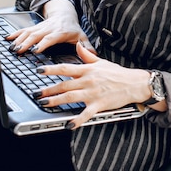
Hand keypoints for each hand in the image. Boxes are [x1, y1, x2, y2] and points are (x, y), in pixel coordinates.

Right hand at [6, 0, 95, 53]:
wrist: (65, 13)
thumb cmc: (72, 27)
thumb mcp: (81, 35)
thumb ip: (86, 46)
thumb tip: (94, 54)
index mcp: (60, 32)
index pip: (50, 38)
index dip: (43, 43)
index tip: (36, 50)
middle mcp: (49, 28)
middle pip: (36, 35)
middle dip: (27, 43)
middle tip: (19, 51)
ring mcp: (41, 27)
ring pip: (28, 33)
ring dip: (19, 40)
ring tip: (12, 48)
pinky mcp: (35, 27)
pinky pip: (24, 30)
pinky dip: (15, 34)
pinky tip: (8, 39)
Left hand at [34, 42, 156, 128]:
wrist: (134, 83)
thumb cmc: (117, 73)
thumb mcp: (101, 61)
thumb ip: (86, 55)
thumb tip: (78, 46)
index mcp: (87, 70)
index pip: (65, 68)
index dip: (51, 70)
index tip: (39, 71)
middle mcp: (88, 81)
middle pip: (64, 85)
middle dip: (49, 89)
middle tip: (37, 93)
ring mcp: (93, 93)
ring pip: (71, 97)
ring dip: (57, 101)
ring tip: (46, 104)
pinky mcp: (99, 104)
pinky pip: (86, 113)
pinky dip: (77, 120)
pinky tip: (69, 124)